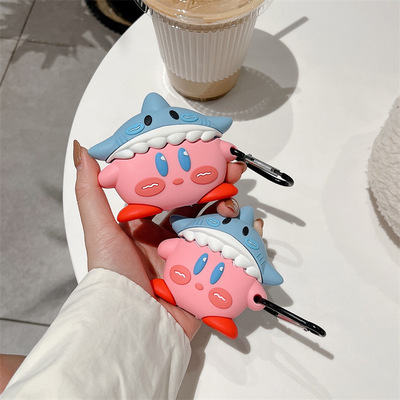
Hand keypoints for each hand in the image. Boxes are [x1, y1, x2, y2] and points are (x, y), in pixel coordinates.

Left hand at [73, 140, 255, 339]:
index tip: (209, 161)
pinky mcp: (207, 281)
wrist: (130, 324)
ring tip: (243, 210)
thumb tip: (82, 149)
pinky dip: (245, 246)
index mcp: (150, 229)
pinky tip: (255, 234)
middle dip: (220, 194)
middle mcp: (171, 243)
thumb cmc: (113, 275)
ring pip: (219, 233)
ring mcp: (191, 262)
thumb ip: (91, 191)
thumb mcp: (100, 230)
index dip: (194, 178)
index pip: (177, 196)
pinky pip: (230, 261)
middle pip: (202, 213)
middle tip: (234, 178)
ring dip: (234, 218)